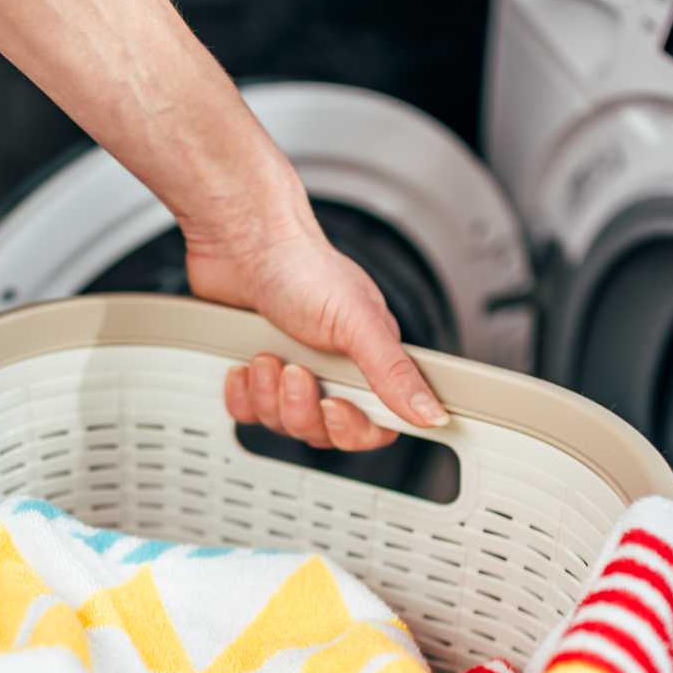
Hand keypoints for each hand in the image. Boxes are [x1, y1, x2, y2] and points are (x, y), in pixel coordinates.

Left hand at [185, 191, 446, 452]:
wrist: (242, 241)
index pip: (373, 424)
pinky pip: (247, 412)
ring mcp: (290, 373)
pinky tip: (245, 364)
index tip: (335, 408)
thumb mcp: (358, 322)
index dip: (352, 428)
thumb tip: (431, 411)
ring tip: (267, 356)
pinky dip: (241, 393)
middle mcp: (331, 370)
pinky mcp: (253, 374)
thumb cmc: (301, 266)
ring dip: (268, 394)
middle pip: (321, 430)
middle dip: (300, 407)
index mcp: (368, 360)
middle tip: (295, 371)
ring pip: (281, 422)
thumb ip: (394, 372)